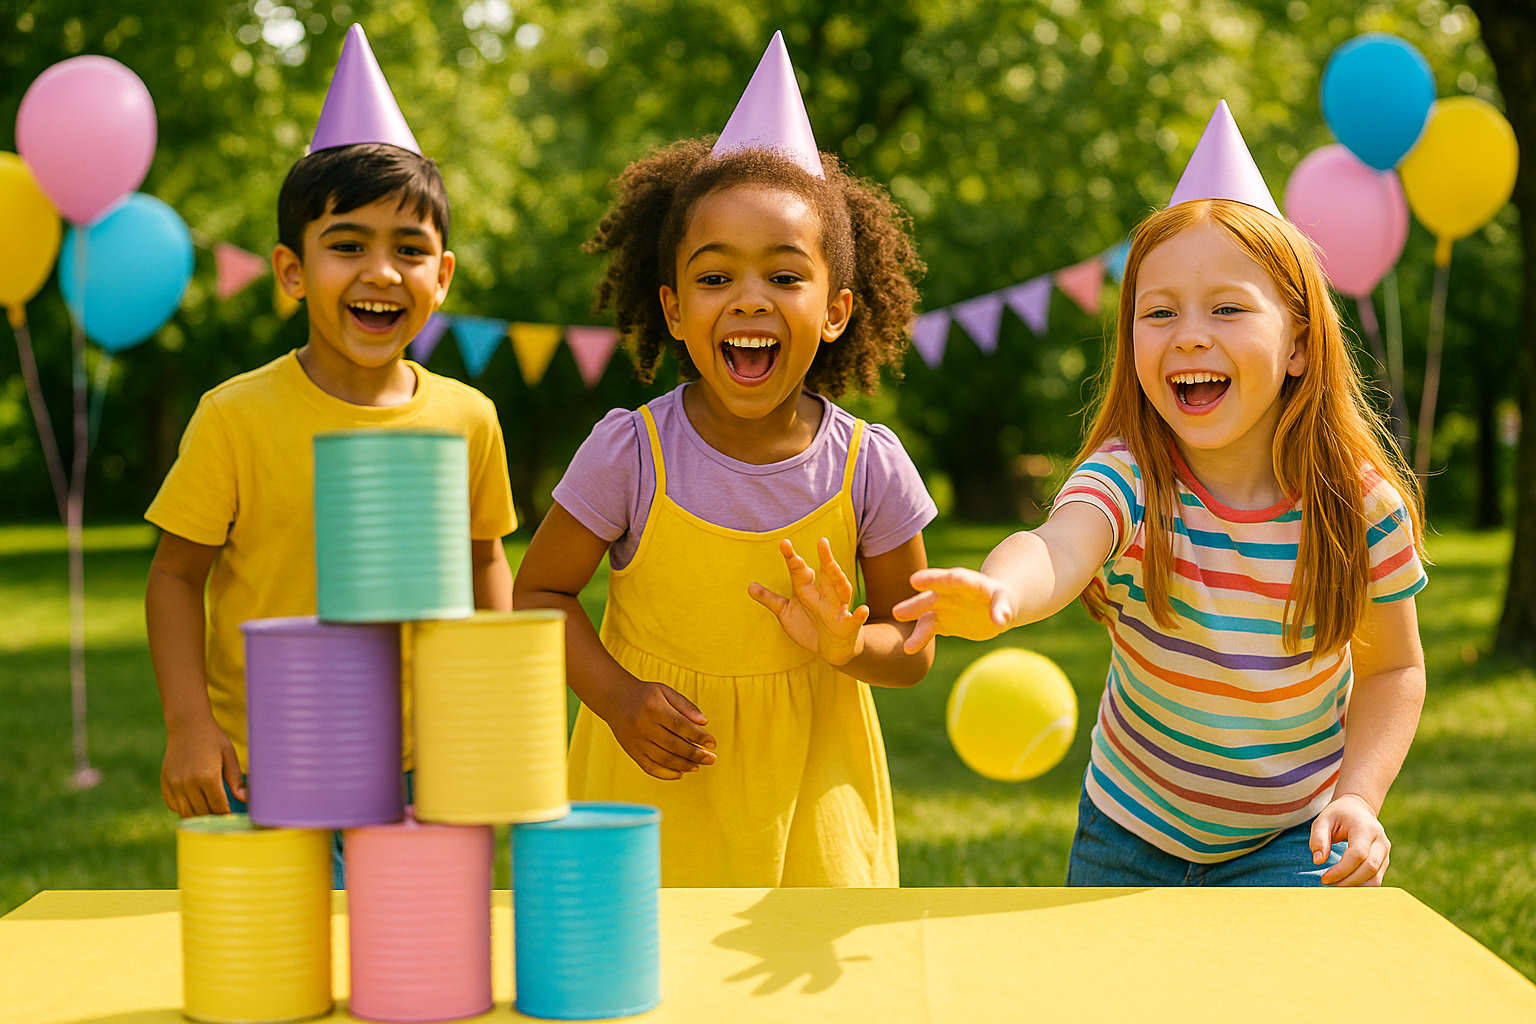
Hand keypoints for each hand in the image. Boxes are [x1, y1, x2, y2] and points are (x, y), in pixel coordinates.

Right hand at [161, 715, 244, 816]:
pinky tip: (193, 804)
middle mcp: (188, 783)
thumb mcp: (228, 755)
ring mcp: (174, 784)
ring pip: (186, 812)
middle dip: (213, 817)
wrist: (187, 725)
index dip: (226, 814)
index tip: (231, 818)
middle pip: (202, 812)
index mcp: (207, 777)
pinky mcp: (165, 782)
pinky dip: (182, 808)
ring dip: (198, 816)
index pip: (218, 806)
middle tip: (221, 818)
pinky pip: (173, 805)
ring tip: (209, 814)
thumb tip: (245, 799)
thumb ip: (235, 779)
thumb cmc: (213, 739)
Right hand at [600, 677, 716, 780]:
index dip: (698, 736)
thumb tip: (704, 723)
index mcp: (653, 707)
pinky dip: (666, 773)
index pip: (680, 725)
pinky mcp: (631, 751)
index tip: (713, 744)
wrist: (615, 699)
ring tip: (698, 766)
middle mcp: (642, 725)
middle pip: (673, 744)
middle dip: (695, 754)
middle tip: (711, 759)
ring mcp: (635, 740)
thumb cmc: (646, 695)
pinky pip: (649, 767)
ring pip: (663, 758)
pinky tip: (680, 773)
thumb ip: (685, 706)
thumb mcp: (665, 691)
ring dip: (684, 765)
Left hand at [748, 538, 869, 666]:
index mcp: (808, 590)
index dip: (792, 558)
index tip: (784, 543)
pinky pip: (855, 620)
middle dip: (825, 558)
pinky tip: (862, 610)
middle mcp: (825, 595)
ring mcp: (838, 610)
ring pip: (842, 591)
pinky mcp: (848, 627)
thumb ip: (770, 599)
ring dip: (840, 578)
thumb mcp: (786, 612)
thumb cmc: (809, 625)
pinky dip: (859, 615)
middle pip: (826, 574)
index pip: (800, 571)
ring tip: (835, 566)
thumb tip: (749, 586)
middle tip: (822, 541)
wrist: (830, 649)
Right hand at [892, 567, 1015, 653]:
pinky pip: (928, 629)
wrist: (993, 608)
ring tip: (897, 616)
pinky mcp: (941, 622)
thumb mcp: (1005, 603)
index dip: (935, 579)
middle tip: (901, 604)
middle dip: (918, 599)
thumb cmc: (1001, 601)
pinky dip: (919, 638)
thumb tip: (1001, 621)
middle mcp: (951, 592)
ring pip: (926, 611)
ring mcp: (943, 606)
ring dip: (913, 614)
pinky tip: (909, 648)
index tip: (915, 581)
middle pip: (934, 593)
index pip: (953, 579)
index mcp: (969, 583)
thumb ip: (1002, 610)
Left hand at [1311, 793, 1391, 886]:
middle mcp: (1381, 841)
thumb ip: (1318, 838)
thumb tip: (1318, 861)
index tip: (1324, 878)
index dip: (1341, 870)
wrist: (1358, 810)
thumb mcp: (1323, 820)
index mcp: (1366, 828)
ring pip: (1375, 878)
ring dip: (1355, 887)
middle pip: (1369, 868)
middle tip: (1328, 885)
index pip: (1358, 855)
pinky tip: (1345, 886)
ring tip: (1335, 887)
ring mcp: (1385, 852)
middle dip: (1348, 881)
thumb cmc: (1338, 815)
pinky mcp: (1384, 861)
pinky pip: (1376, 879)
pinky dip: (1361, 887)